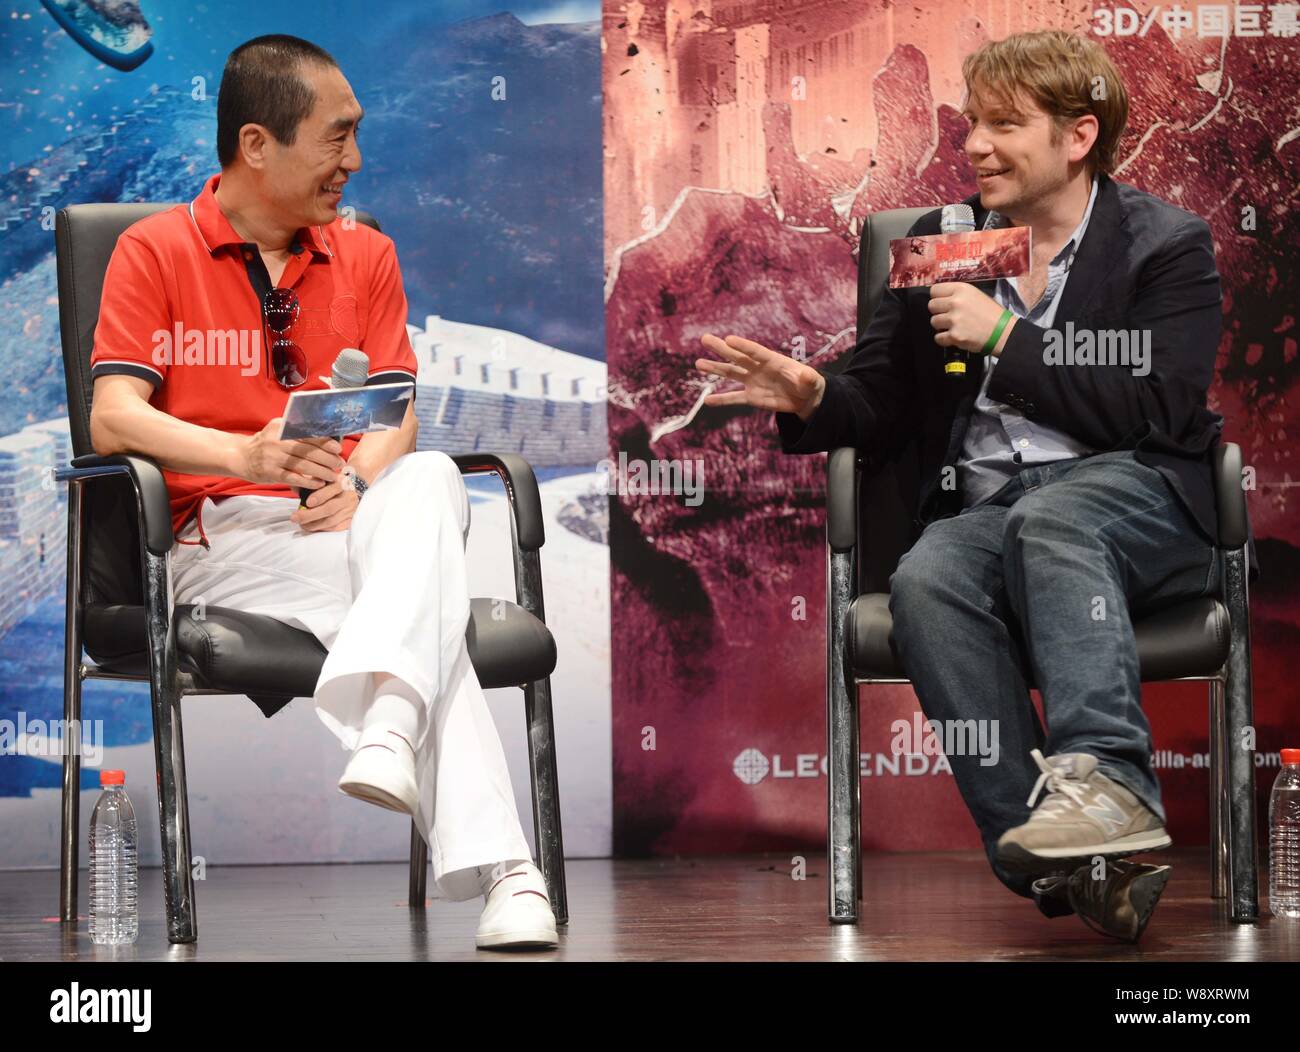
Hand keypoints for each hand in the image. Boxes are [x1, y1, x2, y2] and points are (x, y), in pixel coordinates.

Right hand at [236, 418, 343, 489]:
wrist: (241, 456)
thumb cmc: (267, 443)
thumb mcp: (279, 431)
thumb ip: (298, 432)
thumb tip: (327, 438)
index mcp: (282, 427)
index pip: (309, 434)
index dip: (326, 442)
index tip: (338, 448)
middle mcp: (277, 441)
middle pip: (309, 450)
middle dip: (328, 458)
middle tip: (339, 464)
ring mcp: (273, 457)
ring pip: (304, 465)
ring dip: (322, 472)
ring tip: (333, 476)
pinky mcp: (270, 472)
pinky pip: (294, 478)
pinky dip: (308, 482)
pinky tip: (319, 484)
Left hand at [290, 469, 359, 531]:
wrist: (349, 492)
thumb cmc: (330, 485)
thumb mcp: (321, 479)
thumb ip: (308, 481)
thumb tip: (294, 485)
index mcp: (341, 482)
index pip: (333, 489)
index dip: (320, 496)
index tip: (307, 503)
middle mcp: (348, 496)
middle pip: (330, 508)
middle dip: (310, 515)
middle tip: (295, 518)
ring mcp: (350, 510)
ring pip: (331, 521)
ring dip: (313, 524)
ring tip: (300, 524)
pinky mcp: (350, 520)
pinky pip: (335, 528)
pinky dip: (322, 529)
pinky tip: (311, 527)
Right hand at [695, 334, 826, 420]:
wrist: (804, 398)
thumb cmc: (808, 384)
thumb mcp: (811, 380)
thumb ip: (807, 377)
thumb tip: (805, 375)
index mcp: (772, 360)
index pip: (755, 351)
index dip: (742, 345)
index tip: (728, 339)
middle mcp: (758, 368)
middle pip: (737, 356)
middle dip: (721, 348)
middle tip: (705, 339)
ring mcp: (753, 381)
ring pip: (731, 373)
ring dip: (715, 369)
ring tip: (699, 364)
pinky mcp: (751, 397)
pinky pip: (734, 398)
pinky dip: (721, 399)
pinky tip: (707, 400)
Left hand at [928, 282, 1015, 355]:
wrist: (1002, 332)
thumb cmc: (991, 313)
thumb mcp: (976, 295)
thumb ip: (957, 295)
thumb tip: (941, 299)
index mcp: (961, 289)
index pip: (934, 290)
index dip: (937, 297)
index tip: (942, 303)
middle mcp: (955, 302)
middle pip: (931, 306)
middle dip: (938, 312)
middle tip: (948, 316)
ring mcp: (954, 319)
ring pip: (933, 322)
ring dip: (941, 326)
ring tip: (953, 326)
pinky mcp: (954, 335)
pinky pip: (938, 337)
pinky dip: (944, 339)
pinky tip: (954, 336)